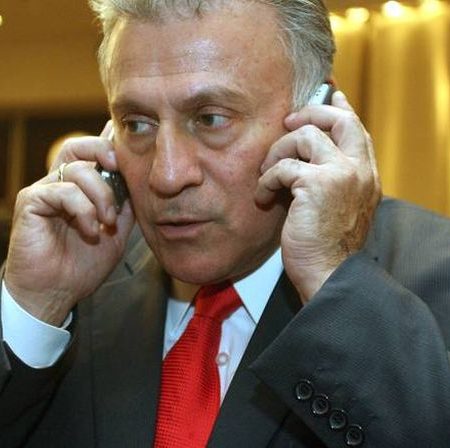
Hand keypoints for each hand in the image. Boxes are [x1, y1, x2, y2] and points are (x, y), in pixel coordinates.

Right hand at [4, 123, 134, 324]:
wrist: (56, 292)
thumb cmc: (83, 265)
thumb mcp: (116, 234)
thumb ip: (125, 207)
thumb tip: (138, 182)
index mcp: (80, 189)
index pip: (92, 154)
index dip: (108, 139)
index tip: (128, 135)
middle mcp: (60, 184)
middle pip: (79, 146)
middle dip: (103, 151)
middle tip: (118, 167)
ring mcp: (45, 191)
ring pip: (78, 169)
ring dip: (102, 196)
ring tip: (106, 223)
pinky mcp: (31, 202)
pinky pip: (63, 191)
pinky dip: (84, 210)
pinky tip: (90, 232)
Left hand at [256, 92, 380, 302]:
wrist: (328, 274)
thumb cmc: (326, 245)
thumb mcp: (336, 207)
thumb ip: (329, 178)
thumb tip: (304, 158)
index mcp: (366, 176)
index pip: (356, 129)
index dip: (340, 109)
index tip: (330, 94)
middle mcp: (359, 170)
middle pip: (337, 119)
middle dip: (308, 113)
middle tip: (286, 122)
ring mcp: (341, 175)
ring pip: (304, 136)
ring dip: (277, 151)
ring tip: (266, 174)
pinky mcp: (317, 185)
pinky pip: (283, 166)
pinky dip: (267, 179)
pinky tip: (263, 197)